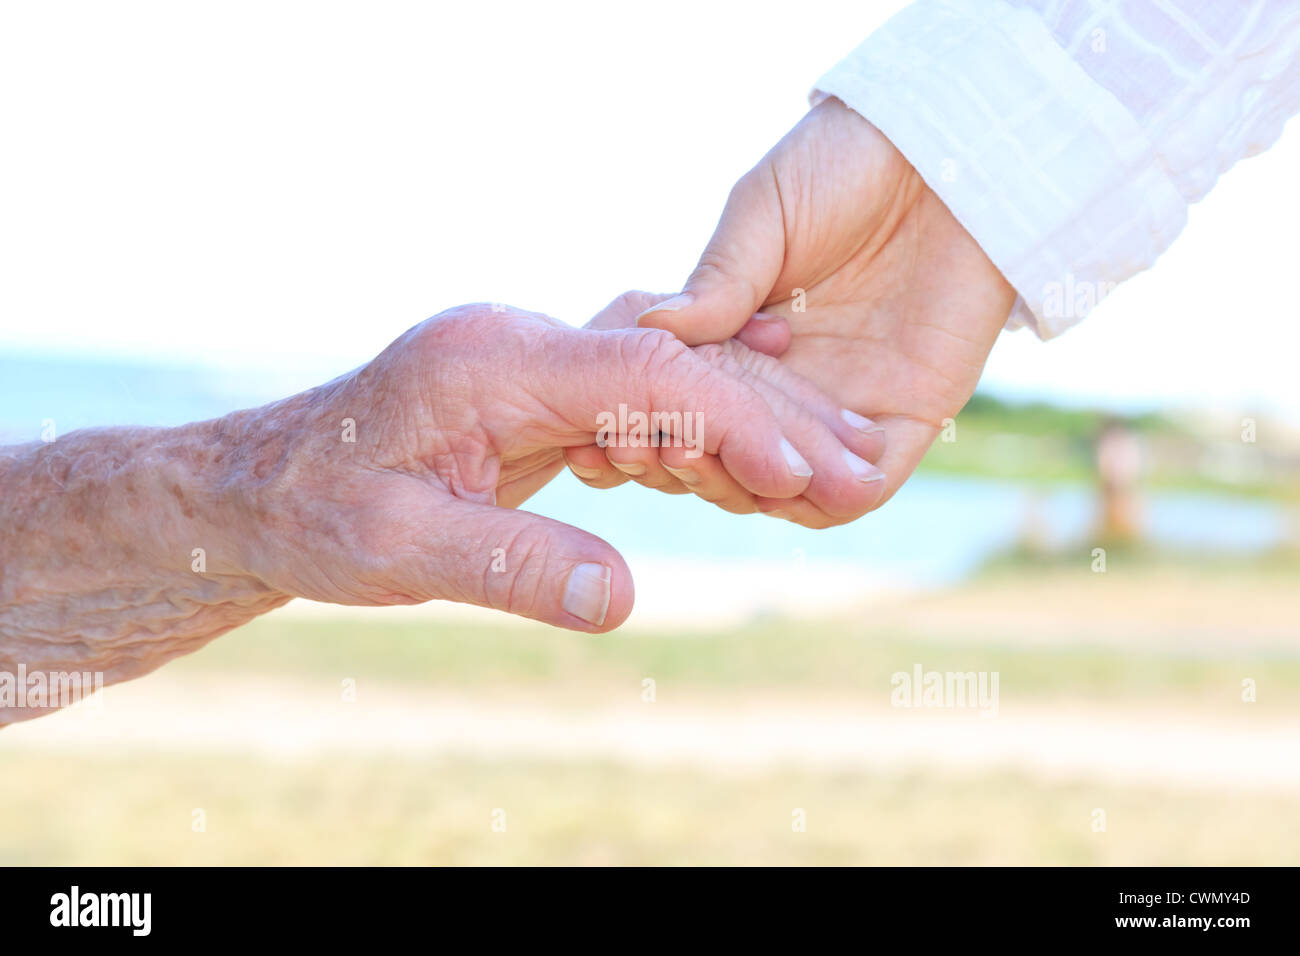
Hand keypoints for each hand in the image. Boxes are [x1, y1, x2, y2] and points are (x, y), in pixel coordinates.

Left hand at [227, 303, 884, 629]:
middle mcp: (522, 343)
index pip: (641, 374)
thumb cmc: (314, 513)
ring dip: (748, 423)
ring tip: (836, 464)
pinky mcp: (538, 394)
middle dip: (765, 420)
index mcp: (492, 361)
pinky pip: (638, 403)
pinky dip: (703, 431)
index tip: (799, 473)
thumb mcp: (398, 549)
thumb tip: (623, 600)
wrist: (261, 487)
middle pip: (672, 367)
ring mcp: (533, 364)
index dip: (728, 422)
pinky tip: (763, 452)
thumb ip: (509, 564)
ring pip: (665, 381)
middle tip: (857, 470)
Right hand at [638, 98, 1017, 518]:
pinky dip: (832, 499)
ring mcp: (844, 406)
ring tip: (721, 466)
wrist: (948, 150)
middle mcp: (787, 383)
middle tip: (664, 447)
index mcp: (741, 339)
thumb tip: (651, 328)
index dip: (651, 423)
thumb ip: (718, 279)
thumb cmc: (848, 164)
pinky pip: (863, 488)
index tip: (616, 425)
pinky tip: (804, 483)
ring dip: (751, 491)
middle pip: (729, 460)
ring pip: (788, 489)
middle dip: (692, 466)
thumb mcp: (764, 213)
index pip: (690, 406)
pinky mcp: (908, 416)